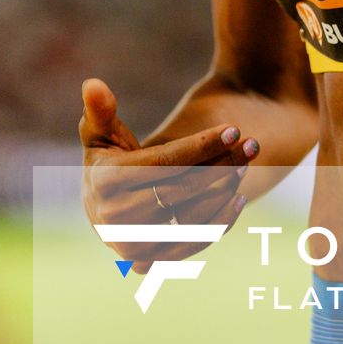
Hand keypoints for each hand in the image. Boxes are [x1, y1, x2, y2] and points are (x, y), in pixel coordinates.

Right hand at [79, 77, 258, 265]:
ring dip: (224, 191)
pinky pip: (191, 243)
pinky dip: (217, 223)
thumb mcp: (101, 134)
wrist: (102, 208)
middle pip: (182, 188)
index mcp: (105, 181)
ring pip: (190, 217)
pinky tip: (238, 198)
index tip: (232, 130)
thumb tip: (93, 83)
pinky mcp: (148, 260)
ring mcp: (130, 243)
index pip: (164, 162)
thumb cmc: (108, 160)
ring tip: (245, 166)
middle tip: (249, 145)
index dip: (200, 145)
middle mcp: (114, 217)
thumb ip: (100, 110)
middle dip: (220, 165)